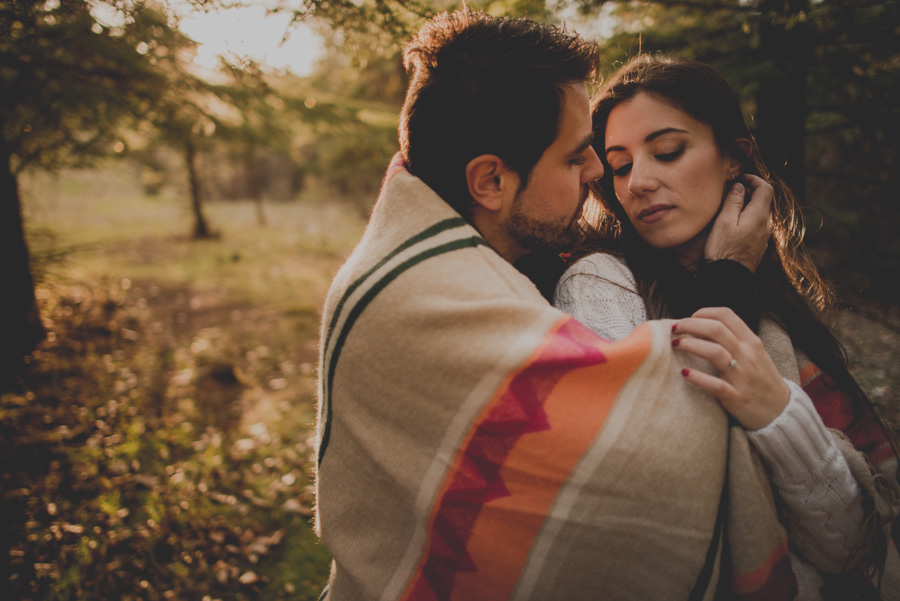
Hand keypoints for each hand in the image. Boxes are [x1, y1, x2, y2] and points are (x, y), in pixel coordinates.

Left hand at [671, 307, 789, 430]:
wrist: (782, 412)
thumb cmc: (761, 380)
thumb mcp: (754, 354)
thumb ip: (734, 340)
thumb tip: (702, 327)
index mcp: (752, 342)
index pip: (726, 316)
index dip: (703, 313)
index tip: (689, 318)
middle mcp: (748, 356)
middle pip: (716, 330)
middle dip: (690, 325)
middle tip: (674, 329)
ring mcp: (743, 376)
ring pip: (714, 352)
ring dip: (690, 345)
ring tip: (675, 345)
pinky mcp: (736, 397)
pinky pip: (715, 385)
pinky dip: (698, 377)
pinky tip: (684, 373)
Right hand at [704, 175, 772, 272]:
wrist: (727, 278)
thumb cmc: (723, 249)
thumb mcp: (724, 221)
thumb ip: (733, 201)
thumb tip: (740, 186)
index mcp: (759, 216)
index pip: (765, 188)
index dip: (754, 179)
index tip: (739, 179)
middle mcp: (765, 226)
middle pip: (763, 201)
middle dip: (748, 192)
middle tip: (730, 192)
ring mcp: (763, 238)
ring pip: (759, 214)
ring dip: (747, 206)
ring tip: (728, 208)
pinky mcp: (757, 247)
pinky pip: (755, 226)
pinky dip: (747, 219)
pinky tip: (732, 225)